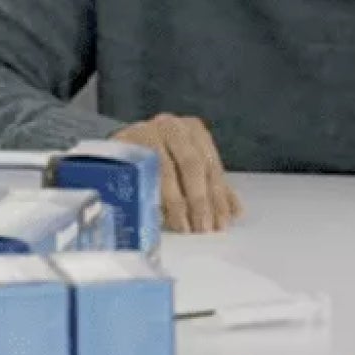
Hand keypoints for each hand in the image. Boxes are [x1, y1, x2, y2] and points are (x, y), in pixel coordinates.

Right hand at [112, 114, 242, 233]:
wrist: (119, 148)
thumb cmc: (158, 159)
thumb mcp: (188, 169)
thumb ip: (212, 187)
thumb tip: (235, 211)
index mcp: (194, 130)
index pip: (211, 165)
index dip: (218, 196)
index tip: (221, 223)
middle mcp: (173, 126)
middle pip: (191, 164)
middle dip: (199, 200)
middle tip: (203, 227)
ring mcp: (147, 132)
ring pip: (165, 169)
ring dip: (176, 202)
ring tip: (183, 226)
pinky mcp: (125, 144)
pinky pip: (141, 173)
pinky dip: (151, 195)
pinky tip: (159, 214)